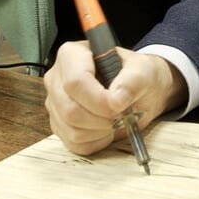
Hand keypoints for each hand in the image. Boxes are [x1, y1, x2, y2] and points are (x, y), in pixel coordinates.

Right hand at [43, 41, 179, 155]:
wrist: (139, 92)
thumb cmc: (137, 75)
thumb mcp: (143, 70)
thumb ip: (132, 81)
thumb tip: (117, 99)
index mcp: (72, 55)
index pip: (75, 81)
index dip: (98, 100)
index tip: (119, 105)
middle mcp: (57, 78)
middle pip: (70, 109)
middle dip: (102, 118)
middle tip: (122, 114)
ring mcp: (55, 103)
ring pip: (71, 128)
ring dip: (101, 130)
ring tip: (116, 118)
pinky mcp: (60, 125)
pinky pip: (74, 143)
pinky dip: (96, 141)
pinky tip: (106, 128)